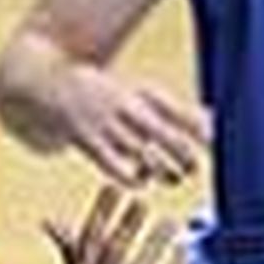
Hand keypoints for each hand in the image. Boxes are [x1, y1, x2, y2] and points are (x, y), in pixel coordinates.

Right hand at [46, 185, 185, 263]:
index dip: (101, 213)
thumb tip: (48, 220)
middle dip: (127, 225)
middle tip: (142, 200)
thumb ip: (70, 252)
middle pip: (113, 253)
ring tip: (170, 222)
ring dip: (155, 244)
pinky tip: (184, 251)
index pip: (89, 241)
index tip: (112, 187)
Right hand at [58, 65, 210, 186]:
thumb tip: (213, 124)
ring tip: (172, 177)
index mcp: (143, 94)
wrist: (46, 82)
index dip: (202, 130)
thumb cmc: (104, 95)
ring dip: (163, 171)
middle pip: (168, 135)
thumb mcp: (139, 96)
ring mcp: (107, 124)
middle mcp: (128, 107)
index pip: (181, 113)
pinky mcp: (88, 141)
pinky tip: (140, 181)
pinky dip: (132, 178)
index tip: (217, 143)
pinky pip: (116, 167)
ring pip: (145, 154)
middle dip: (185, 155)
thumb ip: (173, 111)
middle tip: (193, 167)